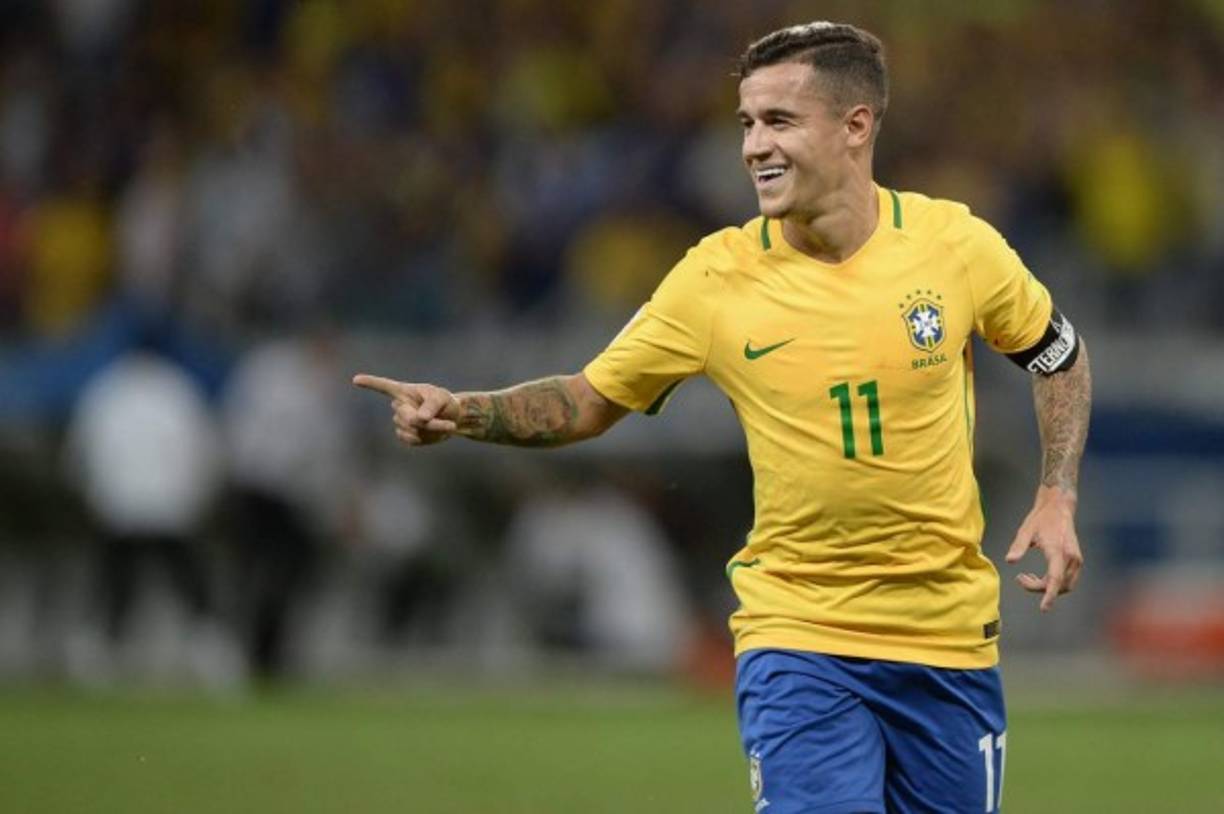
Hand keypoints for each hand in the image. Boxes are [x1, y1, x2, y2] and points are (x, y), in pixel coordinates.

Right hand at [352, 374, 459, 446]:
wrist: (451, 417)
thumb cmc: (445, 402)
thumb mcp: (442, 398)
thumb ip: (432, 406)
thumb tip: (420, 418)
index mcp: (404, 391)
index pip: (385, 387)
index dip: (371, 383)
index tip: (356, 379)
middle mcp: (398, 406)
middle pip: (409, 419)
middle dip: (431, 424)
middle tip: (449, 424)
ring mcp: (400, 422)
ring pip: (413, 431)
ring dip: (432, 432)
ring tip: (444, 425)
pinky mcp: (404, 435)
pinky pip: (413, 441)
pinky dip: (427, 439)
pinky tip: (434, 434)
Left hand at [1005, 485, 1083, 611]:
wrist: (1059, 506)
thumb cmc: (1042, 518)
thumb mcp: (1026, 530)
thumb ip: (1018, 546)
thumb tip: (1010, 560)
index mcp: (1058, 551)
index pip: (1055, 579)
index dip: (1049, 595)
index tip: (1044, 608)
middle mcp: (1071, 557)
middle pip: (1060, 586)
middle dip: (1041, 589)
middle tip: (1020, 579)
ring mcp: (1076, 559)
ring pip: (1065, 585)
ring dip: (1047, 587)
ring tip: (1026, 577)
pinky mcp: (1076, 559)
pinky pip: (1067, 579)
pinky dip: (1054, 582)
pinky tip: (1039, 576)